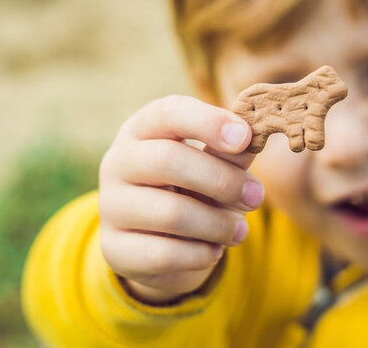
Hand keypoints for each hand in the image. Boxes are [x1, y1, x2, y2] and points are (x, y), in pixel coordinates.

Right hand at [98, 95, 263, 303]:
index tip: (245, 138)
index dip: (208, 122)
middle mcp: (117, 161)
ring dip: (218, 224)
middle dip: (222, 180)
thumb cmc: (192, 187)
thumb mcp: (213, 164)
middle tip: (256, 197)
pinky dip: (201, 254)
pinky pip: (165, 254)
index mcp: (143, 129)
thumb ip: (231, 154)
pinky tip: (214, 250)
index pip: (168, 112)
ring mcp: (110, 206)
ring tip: (240, 231)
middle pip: (168, 160)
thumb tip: (250, 142)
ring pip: (171, 213)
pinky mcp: (115, 249)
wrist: (157, 239)